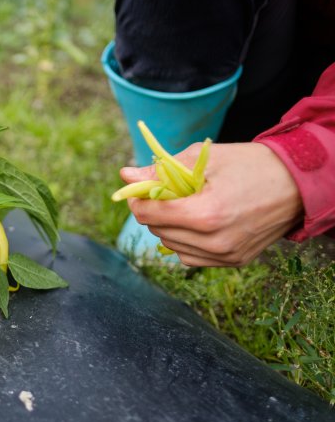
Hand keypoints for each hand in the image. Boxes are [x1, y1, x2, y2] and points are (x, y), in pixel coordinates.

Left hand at [122, 142, 303, 266]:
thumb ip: (160, 170)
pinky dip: (185, 242)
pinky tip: (196, 224)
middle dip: (153, 212)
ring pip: (172, 247)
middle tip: (163, 194)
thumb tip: (124, 176)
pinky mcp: (234, 261)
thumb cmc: (249, 164)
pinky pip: (191, 258)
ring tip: (184, 206)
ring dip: (168, 227)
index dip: (139, 201)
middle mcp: (214, 241)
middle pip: (158, 231)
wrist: (296, 183)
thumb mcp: (203, 159)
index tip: (140, 190)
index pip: (150, 215)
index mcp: (206, 213)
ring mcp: (225, 255)